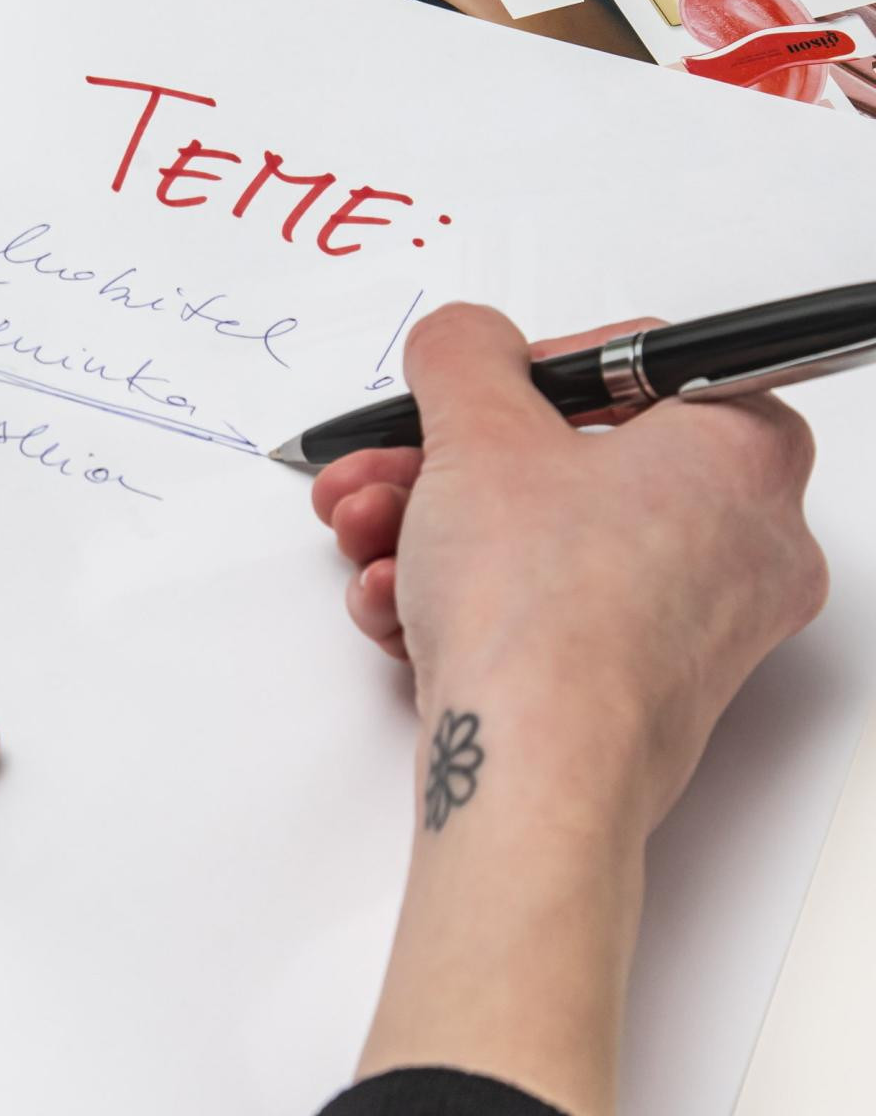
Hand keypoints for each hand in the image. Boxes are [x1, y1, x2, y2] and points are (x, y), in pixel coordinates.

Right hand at [315, 304, 824, 1115]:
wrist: (531, 773)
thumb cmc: (544, 612)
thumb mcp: (477, 427)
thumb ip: (465, 351)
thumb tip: (467, 341)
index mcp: (746, 451)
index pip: (640, 367)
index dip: (531, 371)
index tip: (474, 391)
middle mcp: (746, 540)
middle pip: (575, 463)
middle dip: (450, 463)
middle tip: (390, 464)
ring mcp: (699, 626)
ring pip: (549, 541)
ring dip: (438, 528)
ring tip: (369, 533)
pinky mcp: (646, 691)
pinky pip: (550, 612)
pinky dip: (470, 597)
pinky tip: (398, 602)